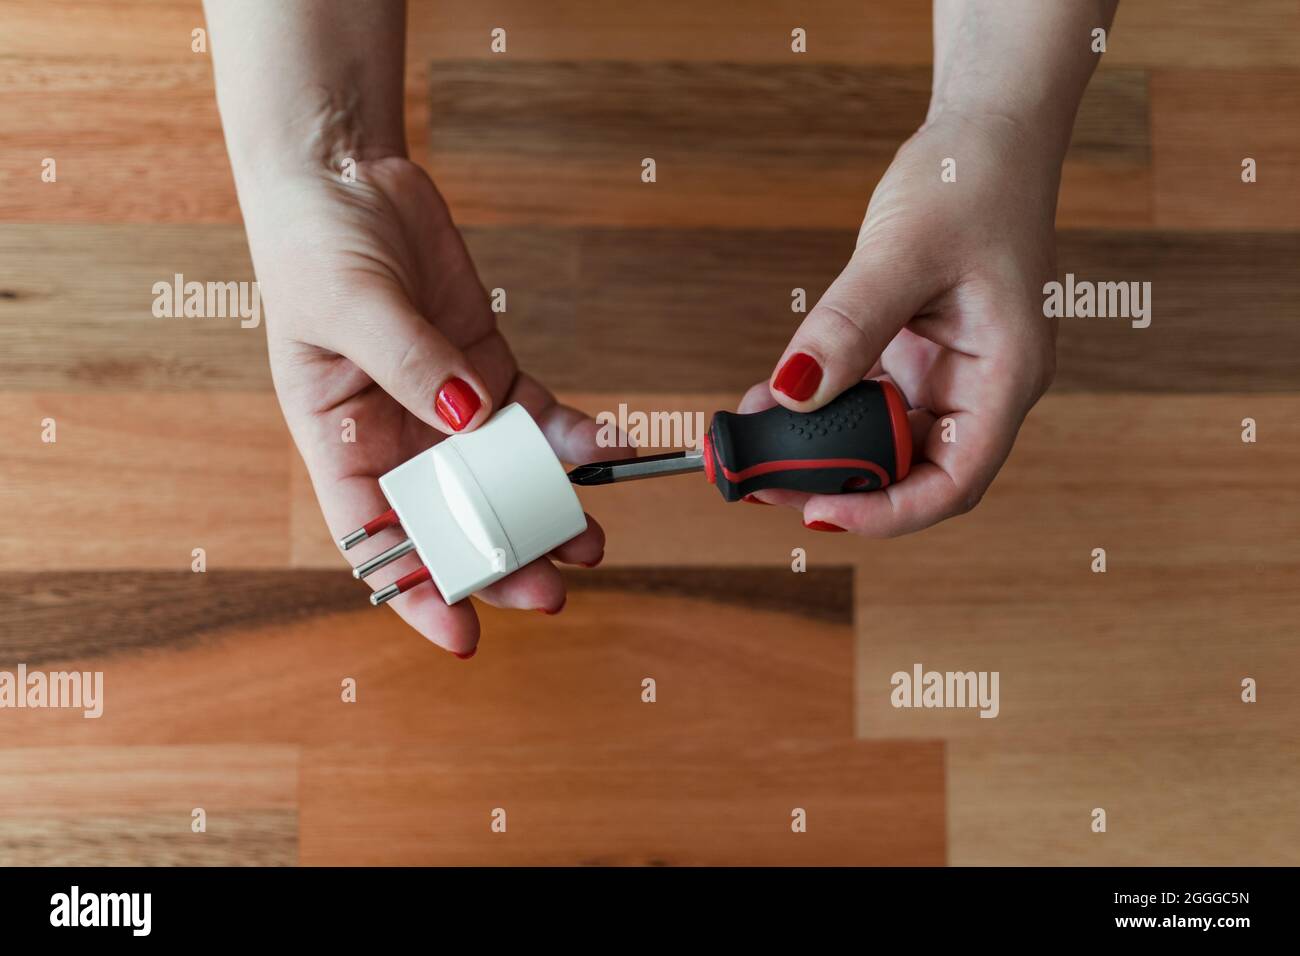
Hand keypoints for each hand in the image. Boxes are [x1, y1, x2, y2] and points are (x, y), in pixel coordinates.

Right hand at [249, 157, 609, 654]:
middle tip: (551, 588)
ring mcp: (449, 405)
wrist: (347, 176)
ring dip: (547, 511)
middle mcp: (397, 437)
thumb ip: (410, 364)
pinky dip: (568, 438)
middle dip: (502, 557)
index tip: (463, 633)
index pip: (375, 539)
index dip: (417, 591)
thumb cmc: (314, 244)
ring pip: (504, 479)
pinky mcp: (488, 369)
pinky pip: (535, 417)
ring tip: (589, 539)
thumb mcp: (347, 305)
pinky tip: (600, 449)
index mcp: (341, 441)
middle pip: (454, 519)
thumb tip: (471, 419)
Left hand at [742, 114, 1058, 533]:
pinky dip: (820, 405)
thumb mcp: (904, 250)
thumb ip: (850, 325)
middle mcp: (981, 387)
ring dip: (818, 447)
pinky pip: (865, 400)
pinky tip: (772, 398)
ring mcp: (949, 374)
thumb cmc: (967, 180)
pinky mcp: (917, 356)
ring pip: (881, 441)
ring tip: (753, 440)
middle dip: (834, 483)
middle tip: (758, 475)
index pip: (953, 482)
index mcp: (1006, 376)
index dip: (887, 513)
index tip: (815, 512)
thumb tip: (794, 393)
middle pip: (911, 472)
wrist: (985, 134)